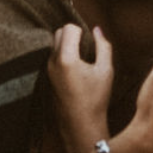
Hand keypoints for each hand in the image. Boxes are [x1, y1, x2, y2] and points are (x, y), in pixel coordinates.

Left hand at [48, 24, 112, 152]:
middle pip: (58, 32)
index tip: (91, 44)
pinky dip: (63, 56)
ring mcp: (47, 70)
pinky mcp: (47, 76)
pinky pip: (53, 56)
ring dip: (67, 45)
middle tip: (87, 50)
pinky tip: (76, 71)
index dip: (82, 31)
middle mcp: (52, 62)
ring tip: (83, 61)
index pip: (69, 28)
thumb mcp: (106, 70)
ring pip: (54, 44)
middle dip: (73, 35)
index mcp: (66, 58)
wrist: (80, 125)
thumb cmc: (96, 99)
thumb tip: (98, 29)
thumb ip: (103, 46)